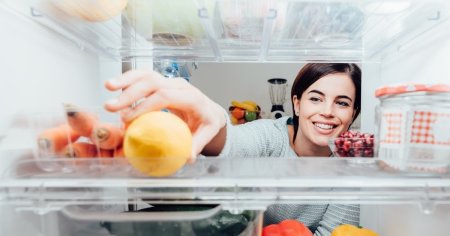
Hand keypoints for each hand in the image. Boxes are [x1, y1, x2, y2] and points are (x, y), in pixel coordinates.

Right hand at [104, 70, 226, 160]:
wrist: (210, 110)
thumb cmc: (206, 122)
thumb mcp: (207, 133)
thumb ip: (197, 144)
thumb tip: (188, 157)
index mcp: (192, 97)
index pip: (166, 96)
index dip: (145, 106)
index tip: (129, 119)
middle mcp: (180, 85)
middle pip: (153, 82)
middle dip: (130, 93)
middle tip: (111, 107)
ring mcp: (170, 81)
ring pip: (146, 74)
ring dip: (126, 80)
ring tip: (108, 87)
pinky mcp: (162, 82)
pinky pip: (143, 76)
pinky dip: (128, 79)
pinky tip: (114, 85)